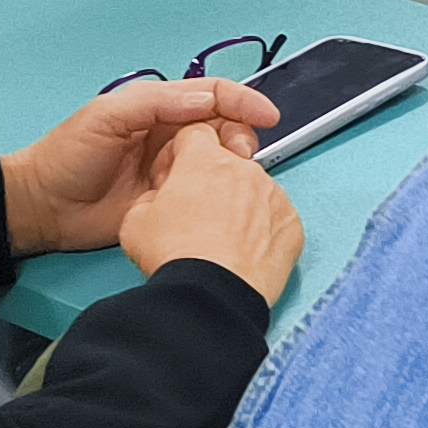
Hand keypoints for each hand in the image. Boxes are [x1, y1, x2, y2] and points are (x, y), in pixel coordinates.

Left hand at [3, 77, 277, 257]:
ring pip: (221, 160)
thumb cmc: (70, 155)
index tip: (269, 117)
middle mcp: (172, 136)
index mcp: (159, 108)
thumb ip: (157, 103)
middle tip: (241, 156)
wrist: (43, 208)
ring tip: (233, 178)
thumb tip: (208, 100)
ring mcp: (174, 170)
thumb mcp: (108, 116)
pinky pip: (207, 193)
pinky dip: (222, 193)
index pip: (212, 95)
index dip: (244, 101)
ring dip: (235, 164)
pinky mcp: (172, 203)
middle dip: (242, 134)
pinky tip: (225, 200)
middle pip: (225, 126)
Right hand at [119, 124, 303, 306]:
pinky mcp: (292, 223)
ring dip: (240, 205)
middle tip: (197, 214)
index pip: (195, 133)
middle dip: (213, 181)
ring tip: (221, 239)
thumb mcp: (135, 220)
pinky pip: (276, 217)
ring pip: (254, 189)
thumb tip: (160, 198)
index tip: (177, 174)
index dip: (182, 153)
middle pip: (228, 162)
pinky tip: (243, 251)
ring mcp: (273, 195)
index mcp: (204, 160)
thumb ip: (150, 195)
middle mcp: (245, 170)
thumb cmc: (175, 256)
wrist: (212, 293)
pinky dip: (263, 229)